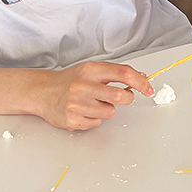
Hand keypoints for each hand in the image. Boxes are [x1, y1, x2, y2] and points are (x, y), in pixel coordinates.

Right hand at [37, 61, 152, 130]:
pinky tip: (84, 110)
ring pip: (110, 112)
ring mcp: (77, 104)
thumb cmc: (71, 80)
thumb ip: (116, 72)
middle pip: (120, 96)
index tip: (148, 88)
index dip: (140, 82)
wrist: (43, 92)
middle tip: (121, 97)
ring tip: (93, 102)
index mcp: (91, 70)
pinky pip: (97, 122)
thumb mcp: (92, 69)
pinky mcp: (73, 120)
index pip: (123, 73)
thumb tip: (141, 77)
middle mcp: (83, 86)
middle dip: (126, 98)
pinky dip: (95, 118)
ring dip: (107, 109)